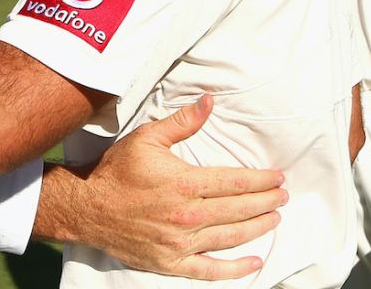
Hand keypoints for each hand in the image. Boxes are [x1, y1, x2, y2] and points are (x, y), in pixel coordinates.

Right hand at [43, 95, 285, 279]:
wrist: (87, 208)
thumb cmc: (117, 171)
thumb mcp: (147, 138)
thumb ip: (183, 123)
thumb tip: (209, 101)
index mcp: (185, 183)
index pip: (235, 182)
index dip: (261, 180)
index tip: (278, 178)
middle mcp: (188, 215)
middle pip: (239, 209)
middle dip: (266, 202)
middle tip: (283, 196)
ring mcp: (181, 242)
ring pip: (231, 237)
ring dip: (258, 228)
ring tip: (275, 219)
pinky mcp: (172, 262)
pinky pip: (211, 270)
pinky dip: (236, 270)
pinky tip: (255, 263)